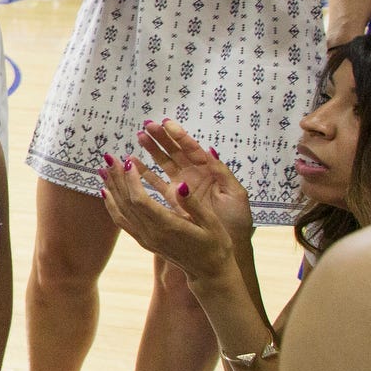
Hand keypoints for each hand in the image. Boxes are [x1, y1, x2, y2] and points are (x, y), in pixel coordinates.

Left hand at [98, 139, 234, 282]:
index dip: (131, 180)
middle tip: (109, 157)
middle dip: (117, 178)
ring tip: (103, 169)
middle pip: (126, 203)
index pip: (140, 200)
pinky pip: (121, 221)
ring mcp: (146, 239)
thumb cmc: (216, 244)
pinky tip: (106, 192)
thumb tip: (181, 184)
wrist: (209, 272)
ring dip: (111, 189)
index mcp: (169, 227)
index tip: (128, 161)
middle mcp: (152, 234)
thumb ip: (194, 204)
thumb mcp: (212, 223)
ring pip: (120, 211)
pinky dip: (111, 205)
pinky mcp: (144, 241)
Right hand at [137, 119, 253, 252]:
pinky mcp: (173, 200)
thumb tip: (209, 151)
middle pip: (175, 152)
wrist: (229, 247)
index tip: (166, 123)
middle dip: (162, 137)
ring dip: (151, 150)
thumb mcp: (236, 195)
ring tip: (139, 136)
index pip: (192, 149)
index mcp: (210, 171)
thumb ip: (222, 173)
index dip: (179, 136)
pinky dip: (145, 172)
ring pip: (164, 163)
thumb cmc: (236, 222)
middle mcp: (194, 176)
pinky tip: (133, 162)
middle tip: (148, 125)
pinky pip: (156, 183)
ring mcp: (182, 187)